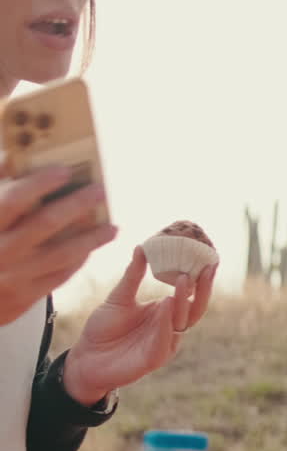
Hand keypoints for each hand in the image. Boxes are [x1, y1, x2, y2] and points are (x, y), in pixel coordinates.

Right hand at [0, 168, 115, 323]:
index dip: (38, 184)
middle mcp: (1, 251)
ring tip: (111, 227)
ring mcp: (13, 275)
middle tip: (100, 190)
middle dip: (76, 205)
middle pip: (45, 224)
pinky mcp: (24, 296)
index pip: (13, 200)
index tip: (64, 170)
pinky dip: (78, 260)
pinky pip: (59, 275)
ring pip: (60, 254)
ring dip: (90, 239)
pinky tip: (92, 248)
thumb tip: (11, 155)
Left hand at [62, 246, 215, 405]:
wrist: (85, 360)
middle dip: (204, 288)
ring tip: (185, 279)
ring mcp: (165, 343)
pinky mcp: (155, 358)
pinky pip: (165, 339)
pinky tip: (168, 302)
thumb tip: (142, 247)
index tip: (206, 256)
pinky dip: (167, 321)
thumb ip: (133, 276)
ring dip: (186, 300)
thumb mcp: (119, 298)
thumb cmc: (103, 330)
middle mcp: (171, 327)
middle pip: (196, 307)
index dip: (200, 277)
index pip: (191, 294)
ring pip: (183, 321)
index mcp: (166, 312)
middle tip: (207, 266)